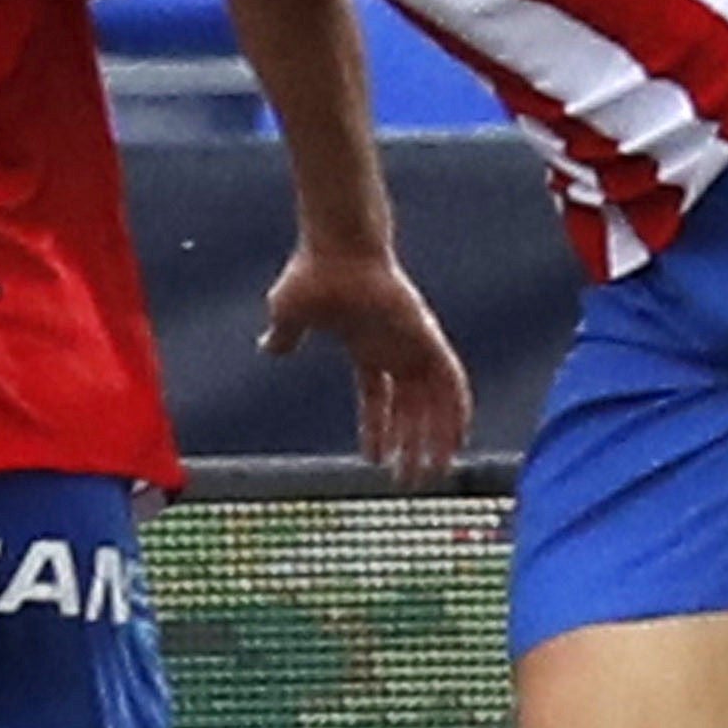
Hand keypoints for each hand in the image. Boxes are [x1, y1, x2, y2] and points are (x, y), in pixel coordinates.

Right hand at [260, 245, 469, 483]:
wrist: (338, 246)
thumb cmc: (313, 274)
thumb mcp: (289, 315)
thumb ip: (284, 337)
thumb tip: (267, 348)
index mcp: (366, 349)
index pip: (377, 399)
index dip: (376, 430)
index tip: (373, 460)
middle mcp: (395, 351)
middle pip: (410, 410)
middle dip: (410, 446)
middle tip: (410, 482)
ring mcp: (413, 344)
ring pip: (434, 403)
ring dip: (436, 439)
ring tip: (435, 473)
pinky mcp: (427, 336)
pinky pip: (452, 380)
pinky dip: (458, 410)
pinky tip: (460, 438)